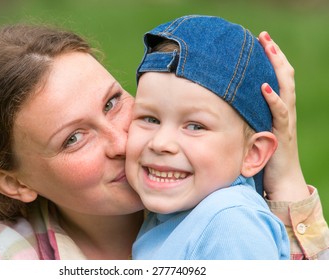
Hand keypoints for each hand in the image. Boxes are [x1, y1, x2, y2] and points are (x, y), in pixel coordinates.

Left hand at [259, 31, 309, 200]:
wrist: (282, 182)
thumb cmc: (266, 159)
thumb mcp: (254, 133)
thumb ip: (245, 119)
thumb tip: (223, 109)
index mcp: (277, 111)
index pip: (276, 79)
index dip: (270, 61)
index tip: (259, 44)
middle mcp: (284, 112)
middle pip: (283, 77)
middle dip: (274, 56)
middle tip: (264, 37)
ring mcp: (284, 122)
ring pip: (285, 88)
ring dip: (276, 68)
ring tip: (268, 49)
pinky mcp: (281, 134)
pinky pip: (280, 113)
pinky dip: (273, 99)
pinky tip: (263, 86)